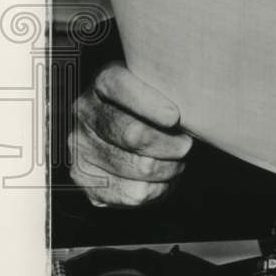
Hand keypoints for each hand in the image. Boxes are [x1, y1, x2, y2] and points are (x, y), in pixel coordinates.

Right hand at [69, 62, 192, 207]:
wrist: (126, 139)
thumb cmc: (154, 110)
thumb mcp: (159, 88)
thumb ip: (169, 89)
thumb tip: (192, 102)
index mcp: (103, 82)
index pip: (120, 87)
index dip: (148, 103)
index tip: (173, 117)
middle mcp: (85, 112)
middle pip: (133, 134)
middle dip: (170, 144)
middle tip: (185, 144)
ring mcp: (82, 147)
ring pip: (140, 167)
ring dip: (170, 167)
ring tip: (175, 160)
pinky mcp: (88, 180)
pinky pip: (135, 193)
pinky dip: (160, 188)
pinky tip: (162, 178)